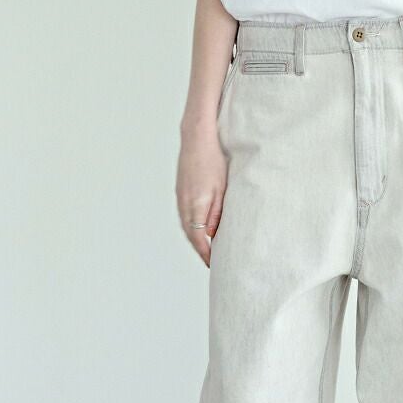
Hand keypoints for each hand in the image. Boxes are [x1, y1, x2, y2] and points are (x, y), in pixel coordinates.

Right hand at [176, 122, 226, 267]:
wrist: (196, 138)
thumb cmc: (213, 161)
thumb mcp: (222, 189)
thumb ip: (217, 214)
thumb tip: (211, 235)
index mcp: (195, 206)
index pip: (198, 239)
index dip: (206, 254)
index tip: (215, 264)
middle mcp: (184, 204)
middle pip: (190, 236)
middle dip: (201, 251)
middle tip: (212, 262)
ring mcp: (180, 197)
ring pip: (186, 226)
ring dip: (196, 239)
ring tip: (208, 249)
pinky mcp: (180, 191)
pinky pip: (185, 215)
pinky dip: (192, 227)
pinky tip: (200, 229)